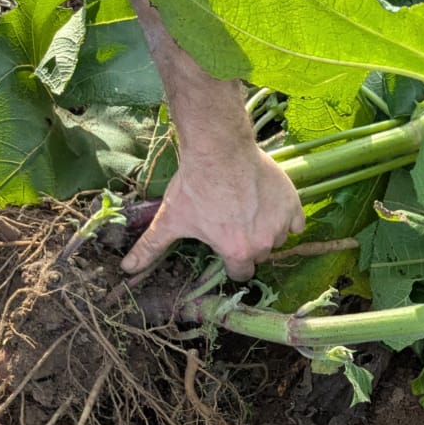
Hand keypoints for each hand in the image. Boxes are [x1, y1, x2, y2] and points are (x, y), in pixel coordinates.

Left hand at [121, 142, 304, 280]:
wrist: (220, 151)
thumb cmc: (195, 186)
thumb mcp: (170, 219)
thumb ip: (150, 247)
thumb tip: (126, 269)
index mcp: (236, 251)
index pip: (240, 273)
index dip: (230, 262)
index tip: (224, 247)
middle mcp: (263, 243)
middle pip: (259, 255)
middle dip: (248, 244)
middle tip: (233, 224)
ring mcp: (281, 222)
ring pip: (278, 238)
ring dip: (267, 230)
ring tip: (249, 210)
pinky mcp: (293, 203)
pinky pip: (297, 223)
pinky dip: (287, 219)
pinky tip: (271, 207)